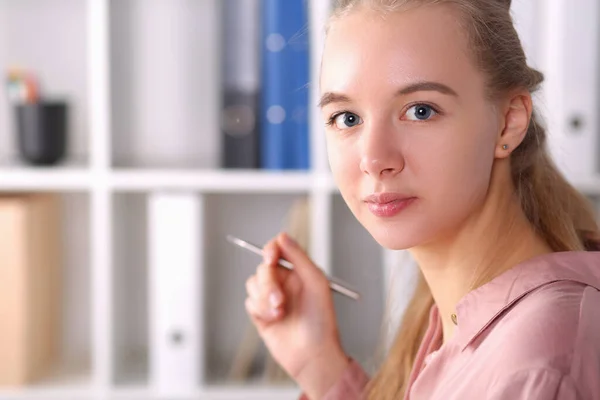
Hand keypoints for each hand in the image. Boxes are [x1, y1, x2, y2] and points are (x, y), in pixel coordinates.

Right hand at [245, 232, 349, 397]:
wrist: (312, 354)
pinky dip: (260, 310)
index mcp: (298, 272)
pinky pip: (249, 302)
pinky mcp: (261, 314)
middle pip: (263, 268)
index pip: (278, 250)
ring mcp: (271, 298)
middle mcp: (284, 283)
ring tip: (280, 312)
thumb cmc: (321, 320)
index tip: (270, 257)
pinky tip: (275, 320)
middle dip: (268, 283)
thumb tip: (282, 236)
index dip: (271, 250)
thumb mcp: (316, 282)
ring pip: (253, 284)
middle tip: (279, 299)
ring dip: (264, 298)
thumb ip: (298, 257)